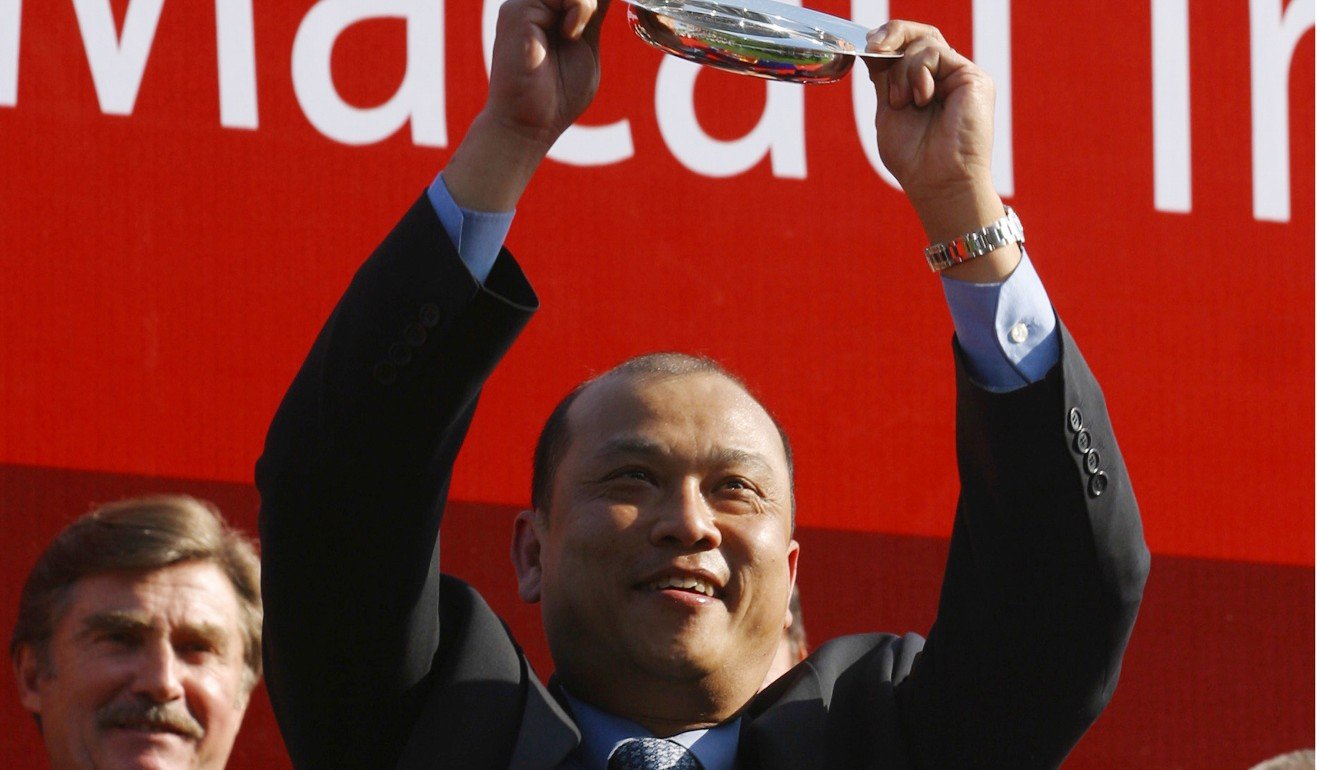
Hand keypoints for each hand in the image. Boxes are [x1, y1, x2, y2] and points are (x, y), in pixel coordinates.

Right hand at [444, 0, 609, 211]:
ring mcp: (523, 5)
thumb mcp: (587, 47)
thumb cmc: (559, 96)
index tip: (591, 27)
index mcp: (547, 12)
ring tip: (573, 34)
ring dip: (585, 4)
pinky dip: (577, 7)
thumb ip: (592, 15)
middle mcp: (532, 4)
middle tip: (584, 31)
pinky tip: (569, 34)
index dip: (592, 3)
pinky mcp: (517, 11)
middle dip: (590, 2)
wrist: (530, 124)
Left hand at [864, 21, 1017, 281]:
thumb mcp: (889, 110)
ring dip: (901, 72)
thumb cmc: (914, 158)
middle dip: (893, 34)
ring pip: (924, 44)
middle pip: (921, 34)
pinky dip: (918, 73)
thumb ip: (885, 78)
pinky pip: (935, 53)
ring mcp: (961, 75)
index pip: (908, 47)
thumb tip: (870, 48)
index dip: (887, 40)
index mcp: (927, 84)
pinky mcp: (973, 78)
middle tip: (874, 47)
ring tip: (903, 103)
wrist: (938, 182)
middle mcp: (947, 76)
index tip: (865, 49)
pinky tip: (921, 100)